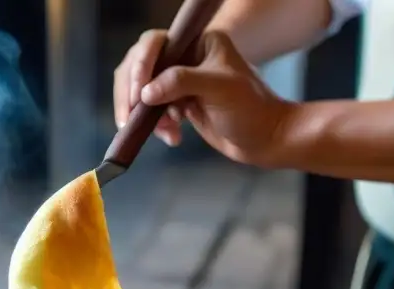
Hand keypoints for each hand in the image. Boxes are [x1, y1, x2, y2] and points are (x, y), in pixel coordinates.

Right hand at [138, 32, 300, 166]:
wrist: (263, 140)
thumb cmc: (249, 109)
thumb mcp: (219, 88)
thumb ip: (181, 82)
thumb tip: (145, 93)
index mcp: (198, 42)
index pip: (156, 43)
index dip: (142, 65)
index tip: (139, 93)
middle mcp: (186, 58)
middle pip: (141, 66)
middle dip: (133, 93)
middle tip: (129, 117)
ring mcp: (180, 82)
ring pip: (143, 91)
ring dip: (143, 113)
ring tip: (164, 131)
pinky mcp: (178, 105)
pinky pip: (152, 112)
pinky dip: (156, 126)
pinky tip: (172, 137)